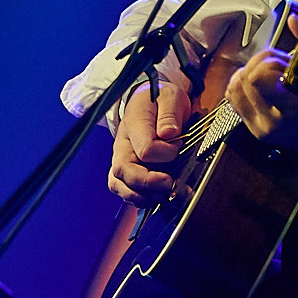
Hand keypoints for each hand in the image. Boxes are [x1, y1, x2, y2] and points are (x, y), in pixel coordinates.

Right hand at [109, 78, 191, 206]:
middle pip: (123, 172)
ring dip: (143, 196)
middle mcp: (122, 145)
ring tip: (165, 194)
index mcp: (133, 125)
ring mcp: (122, 159)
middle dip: (148, 184)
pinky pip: (125, 191)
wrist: (149, 101)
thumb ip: (169, 114)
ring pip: (119, 186)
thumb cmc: (159, 100)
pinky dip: (142, 199)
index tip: (178, 145)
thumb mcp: (169, 97)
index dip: (166, 154)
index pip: (145, 149)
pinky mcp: (126, 171)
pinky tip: (159, 197)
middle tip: (171, 184)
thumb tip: (168, 134)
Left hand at [227, 50, 297, 203]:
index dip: (267, 61)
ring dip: (248, 73)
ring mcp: (263, 128)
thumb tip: (293, 19)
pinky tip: (260, 82)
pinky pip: (234, 101)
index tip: (285, 61)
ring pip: (234, 89)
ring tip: (271, 73)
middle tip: (280, 66)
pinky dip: (242, 85)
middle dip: (261, 63)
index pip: (257, 78)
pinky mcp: (256, 130)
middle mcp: (275, 121)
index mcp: (295, 106)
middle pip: (244, 79)